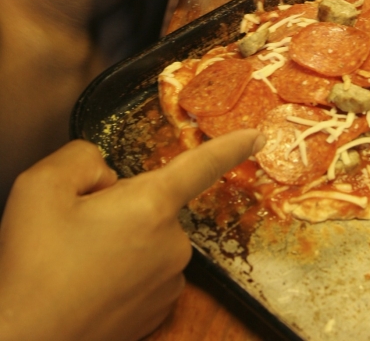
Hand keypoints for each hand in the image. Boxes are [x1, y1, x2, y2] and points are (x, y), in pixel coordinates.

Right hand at [0, 132, 262, 340]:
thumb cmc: (32, 266)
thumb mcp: (42, 187)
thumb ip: (82, 158)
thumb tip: (104, 173)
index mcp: (151, 205)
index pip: (201, 165)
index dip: (230, 146)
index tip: (256, 136)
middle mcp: (172, 244)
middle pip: (153, 202)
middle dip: (121, 205)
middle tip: (76, 229)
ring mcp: (168, 283)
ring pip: (147, 238)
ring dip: (120, 240)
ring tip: (77, 262)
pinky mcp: (157, 313)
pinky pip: (146, 271)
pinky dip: (123, 271)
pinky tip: (89, 284)